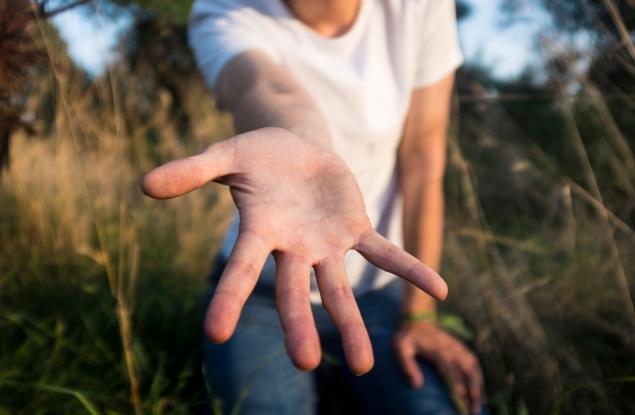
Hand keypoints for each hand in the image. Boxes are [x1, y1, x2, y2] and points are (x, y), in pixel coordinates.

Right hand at [142, 127, 447, 373]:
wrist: (294, 149)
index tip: (213, 332)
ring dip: (353, 323)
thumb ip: (191, 171)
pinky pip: (385, 253)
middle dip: (299, 325)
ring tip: (367, 366)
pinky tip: (440, 291)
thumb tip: (144, 184)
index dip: (228, 297)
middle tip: (307, 362)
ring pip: (340, 288)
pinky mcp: (355, 230)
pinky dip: (410, 269)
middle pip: (293, 291)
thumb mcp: (224, 155)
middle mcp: (293, 248)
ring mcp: (326, 243)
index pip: (239, 269)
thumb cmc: (257, 156)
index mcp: (259, 232)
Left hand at [394, 320, 483, 413]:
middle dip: (474, 390)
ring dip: (479, 384)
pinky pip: (474, 361)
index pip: (452, 371)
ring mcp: (457, 347)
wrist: (417, 318)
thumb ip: (408, 366)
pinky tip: (479, 386)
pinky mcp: (460, 346)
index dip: (459, 387)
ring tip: (480, 402)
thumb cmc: (408, 336)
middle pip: (468, 370)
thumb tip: (417, 387)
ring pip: (474, 366)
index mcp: (439, 351)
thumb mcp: (401, 349)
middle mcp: (452, 349)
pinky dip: (479, 374)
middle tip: (475, 409)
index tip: (463, 402)